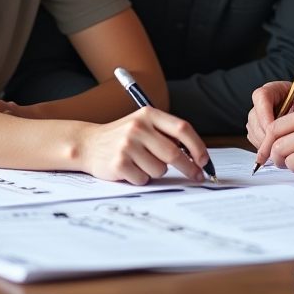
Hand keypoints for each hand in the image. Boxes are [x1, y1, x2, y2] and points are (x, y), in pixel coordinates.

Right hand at [78, 107, 210, 185]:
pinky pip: (143, 179)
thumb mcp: (144, 125)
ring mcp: (127, 145)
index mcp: (149, 114)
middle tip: (196, 176)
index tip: (205, 161)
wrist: (88, 143)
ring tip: (141, 163)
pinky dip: (141, 178)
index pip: (182, 128)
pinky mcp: (119, 163)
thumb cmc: (123, 137)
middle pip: (174, 153)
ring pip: (160, 169)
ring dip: (156, 172)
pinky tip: (130, 169)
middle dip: (189, 168)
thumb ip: (166, 134)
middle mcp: (138, 127)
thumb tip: (196, 156)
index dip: (197, 146)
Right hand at [247, 80, 293, 149]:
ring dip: (264, 143)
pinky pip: (254, 138)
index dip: (264, 114)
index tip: (272, 129)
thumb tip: (289, 121)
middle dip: (264, 133)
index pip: (262, 96)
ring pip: (253, 129)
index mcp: (278, 89)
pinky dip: (264, 148)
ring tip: (281, 151)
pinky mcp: (259, 129)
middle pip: (254, 115)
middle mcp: (266, 101)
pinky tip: (278, 152)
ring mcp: (261, 115)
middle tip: (276, 147)